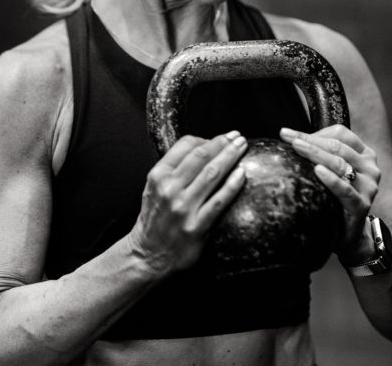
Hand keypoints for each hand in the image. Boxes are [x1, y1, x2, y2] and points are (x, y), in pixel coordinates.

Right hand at [127, 131, 247, 276]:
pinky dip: (233, 184)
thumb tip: (202, 150)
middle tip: (237, 137)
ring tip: (242, 147)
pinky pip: (219, 201)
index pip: (185, 146)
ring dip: (230, 157)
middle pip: (201, 156)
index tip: (220, 138)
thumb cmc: (155, 219)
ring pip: (212, 174)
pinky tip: (242, 174)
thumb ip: (172, 170)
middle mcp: (169, 188)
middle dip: (222, 143)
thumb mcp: (154, 188)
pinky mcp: (196, 226)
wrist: (148, 254)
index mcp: (158, 176)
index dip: (206, 139)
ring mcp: (183, 207)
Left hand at [279, 125, 380, 260]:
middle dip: (310, 141)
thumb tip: (290, 137)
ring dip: (316, 153)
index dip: (314, 132)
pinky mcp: (362, 205)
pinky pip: (345, 190)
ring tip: (297, 147)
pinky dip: (331, 179)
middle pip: (337, 147)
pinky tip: (318, 171)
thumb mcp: (330, 170)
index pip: (340, 134)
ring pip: (340, 164)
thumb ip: (320, 154)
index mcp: (363, 154)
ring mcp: (368, 186)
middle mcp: (370, 168)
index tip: (288, 134)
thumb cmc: (334, 196)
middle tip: (288, 138)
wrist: (348, 232)